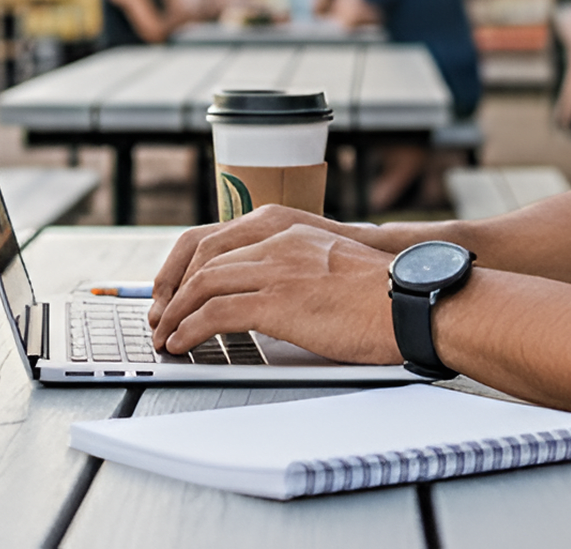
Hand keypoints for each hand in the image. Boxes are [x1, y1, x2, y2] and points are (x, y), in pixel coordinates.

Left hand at [149, 205, 400, 312]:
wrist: (411, 300)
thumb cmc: (381, 291)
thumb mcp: (328, 262)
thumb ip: (294, 266)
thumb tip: (267, 294)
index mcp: (285, 227)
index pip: (213, 238)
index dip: (183, 267)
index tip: (171, 290)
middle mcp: (274, 240)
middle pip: (200, 259)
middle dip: (172, 291)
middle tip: (159, 316)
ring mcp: (275, 268)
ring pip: (202, 286)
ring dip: (176, 314)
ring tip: (165, 336)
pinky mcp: (277, 301)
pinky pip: (216, 314)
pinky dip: (190, 330)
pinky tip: (183, 343)